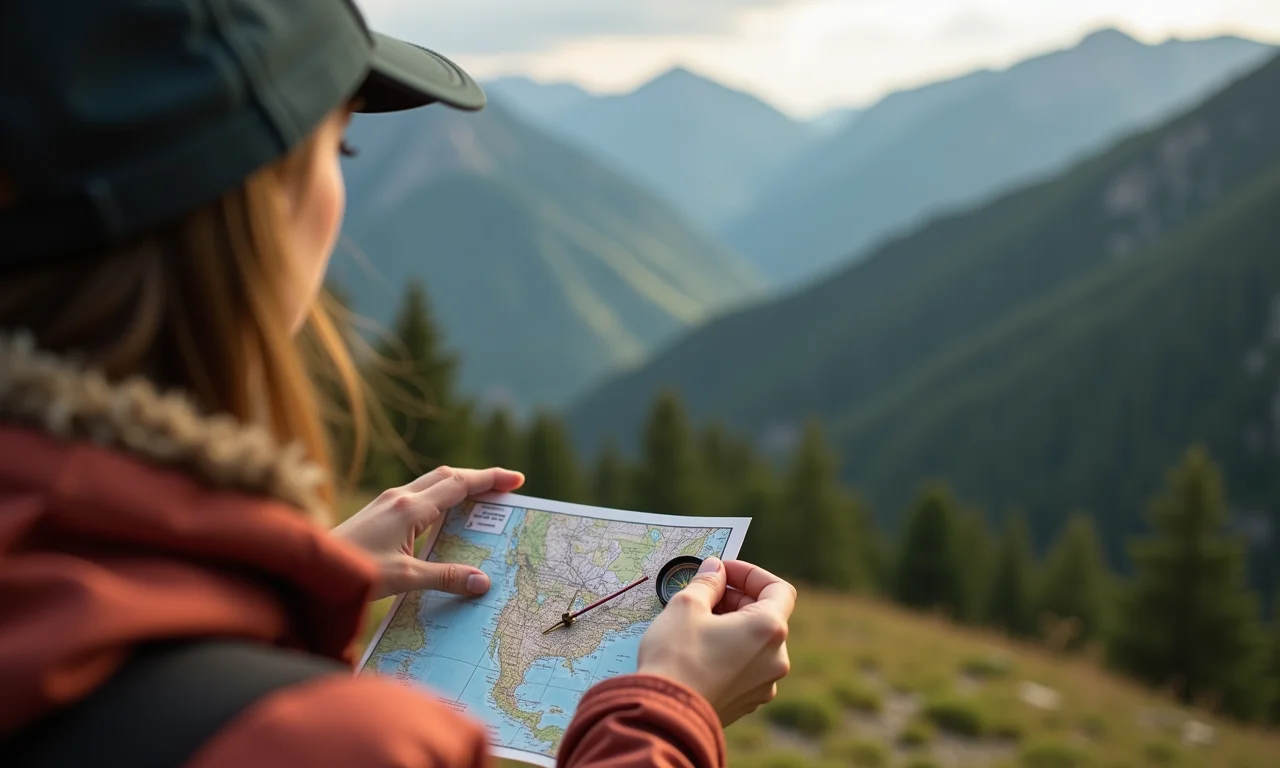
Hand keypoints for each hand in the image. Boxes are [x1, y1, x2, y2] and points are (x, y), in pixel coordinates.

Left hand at [333, 466, 523, 600]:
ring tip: (480, 499)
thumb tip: (483, 582)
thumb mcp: (404, 578)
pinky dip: (440, 497)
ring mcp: (386, 502)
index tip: (516, 479)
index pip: (459, 484)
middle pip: (447, 476)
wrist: (310, 568)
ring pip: (431, 483)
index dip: (489, 479)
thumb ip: (445, 577)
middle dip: (479, 478)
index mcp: (410, 508)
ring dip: (459, 485)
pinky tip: (442, 514)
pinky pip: (417, 495)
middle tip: (505, 487)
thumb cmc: (353, 572)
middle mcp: (399, 497)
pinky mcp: (377, 511)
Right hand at [636, 558, 794, 725]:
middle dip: (736, 599)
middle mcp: (776, 658)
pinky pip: (746, 667)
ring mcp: (764, 684)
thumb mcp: (686, 606)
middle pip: (766, 615)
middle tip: (704, 593)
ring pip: (755, 642)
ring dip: (732, 626)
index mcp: (768, 629)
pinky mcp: (747, 701)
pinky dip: (730, 651)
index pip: (778, 588)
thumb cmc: (676, 657)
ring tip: (698, 622)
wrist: (665, 716)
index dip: (751, 574)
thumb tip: (715, 569)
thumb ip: (707, 582)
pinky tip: (699, 650)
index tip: (724, 571)